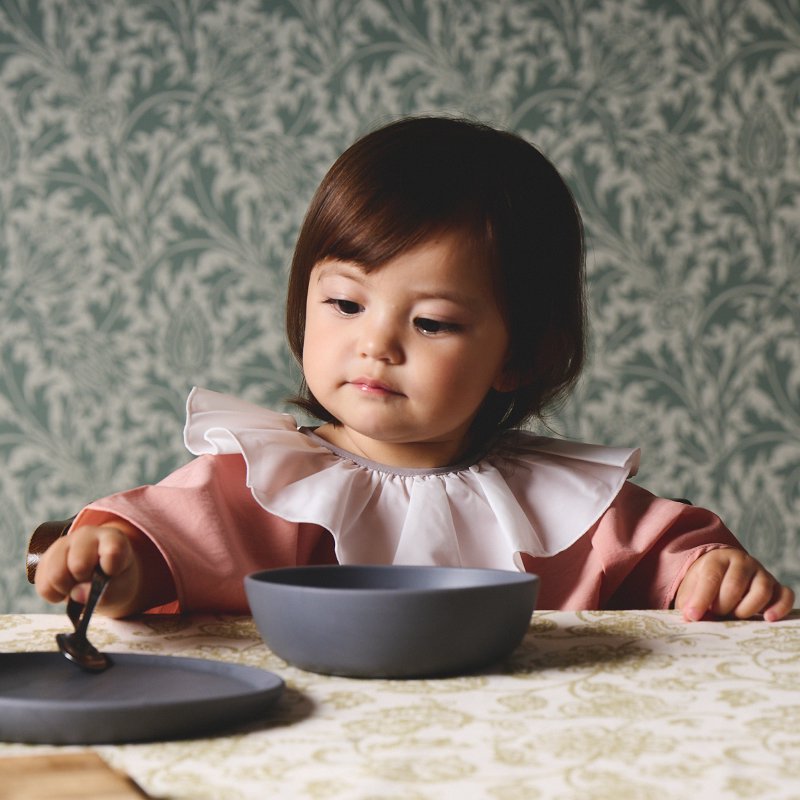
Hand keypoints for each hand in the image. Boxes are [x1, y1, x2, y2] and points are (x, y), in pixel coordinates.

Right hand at [34, 522, 142, 616]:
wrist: (104, 576)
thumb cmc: (117, 579)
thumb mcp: (122, 588)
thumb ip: (106, 592)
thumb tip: (76, 593)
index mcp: (112, 538)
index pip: (112, 551)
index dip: (110, 567)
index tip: (112, 572)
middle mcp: (86, 535)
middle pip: (78, 564)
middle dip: (85, 580)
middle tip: (92, 581)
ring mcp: (63, 544)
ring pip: (55, 574)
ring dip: (67, 589)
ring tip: (78, 586)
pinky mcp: (45, 558)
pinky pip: (43, 585)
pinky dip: (54, 594)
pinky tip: (66, 589)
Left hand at [675, 548, 794, 621]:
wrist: (724, 572)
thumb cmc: (706, 584)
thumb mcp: (691, 588)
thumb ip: (688, 602)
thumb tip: (689, 618)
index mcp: (717, 559)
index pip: (710, 577)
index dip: (701, 599)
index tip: (692, 616)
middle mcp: (742, 562)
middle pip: (735, 585)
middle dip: (723, 605)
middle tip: (716, 614)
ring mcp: (762, 573)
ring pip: (761, 590)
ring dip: (747, 609)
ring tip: (735, 616)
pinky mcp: (777, 587)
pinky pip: (785, 595)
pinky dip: (780, 608)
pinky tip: (768, 618)